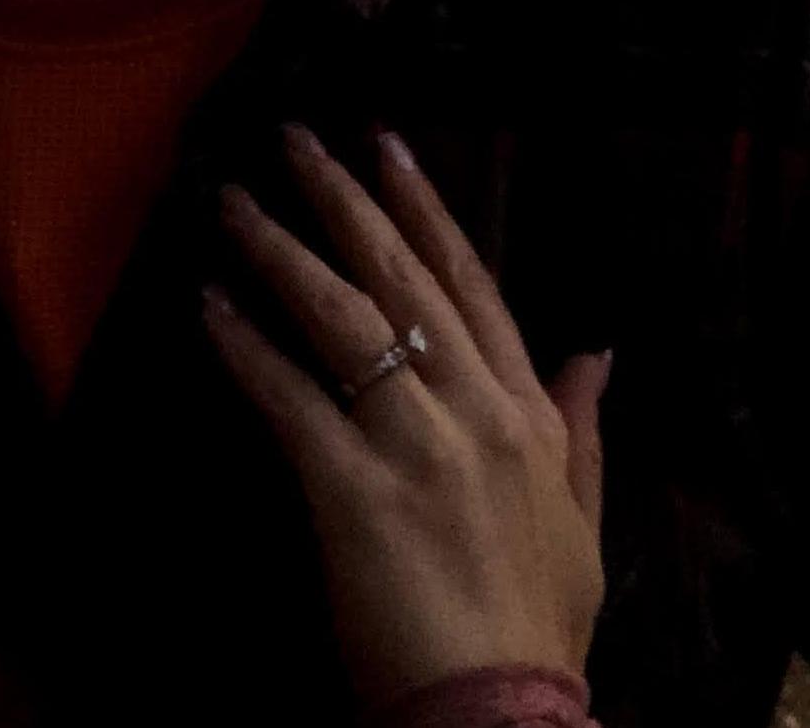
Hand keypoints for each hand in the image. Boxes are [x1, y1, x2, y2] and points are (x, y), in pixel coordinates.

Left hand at [204, 127, 607, 717]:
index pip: (468, 282)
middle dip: (339, 198)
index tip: (384, 143)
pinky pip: (289, 396)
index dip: (424, 207)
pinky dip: (245, 346)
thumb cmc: (538, 627)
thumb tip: (599, 349)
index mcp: (527, 412)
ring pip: (339, 316)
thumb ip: (584, 427)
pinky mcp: (352, 489)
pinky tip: (210, 306)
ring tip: (233, 203)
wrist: (503, 718)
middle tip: (293, 138)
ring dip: (278, 249)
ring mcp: (414, 444)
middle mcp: (475, 409)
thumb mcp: (582, 520)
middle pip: (396, 276)